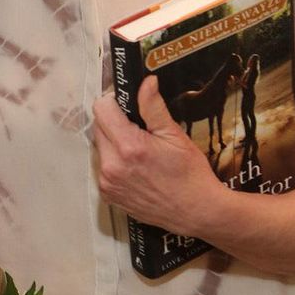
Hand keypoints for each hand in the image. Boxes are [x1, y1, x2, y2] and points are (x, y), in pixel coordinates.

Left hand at [93, 76, 224, 236]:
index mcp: (129, 147)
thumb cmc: (190, 174)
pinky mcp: (108, 195)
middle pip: (98, 127)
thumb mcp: (175, 135)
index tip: (126, 104)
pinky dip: (113, 162)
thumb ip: (153, 107)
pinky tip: (134, 167)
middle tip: (137, 128)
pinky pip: (101, 168)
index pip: (101, 109)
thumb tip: (145, 82)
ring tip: (138, 150)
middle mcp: (112, 166)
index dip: (113, 101)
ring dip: (112, 143)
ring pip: (99, 147)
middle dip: (113, 122)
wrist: (196, 212)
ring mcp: (107, 182)